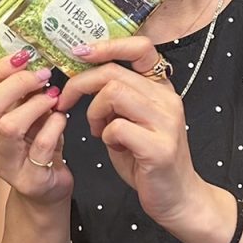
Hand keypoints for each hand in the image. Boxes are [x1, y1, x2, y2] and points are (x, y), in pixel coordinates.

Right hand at [0, 51, 72, 203]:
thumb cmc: (35, 145)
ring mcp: (4, 165)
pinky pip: (40, 146)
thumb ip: (21, 92)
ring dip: (35, 105)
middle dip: (17, 84)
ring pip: (9, 126)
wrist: (45, 189)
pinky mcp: (28, 180)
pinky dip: (54, 126)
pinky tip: (62, 119)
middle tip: (42, 76)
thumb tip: (31, 59)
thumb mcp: (24, 114)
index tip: (22, 57)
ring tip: (53, 97)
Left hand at [57, 35, 204, 229]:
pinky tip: (113, 147)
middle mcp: (167, 99)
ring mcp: (166, 122)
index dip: (109, 45)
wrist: (177, 197)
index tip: (81, 52)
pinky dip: (105, 135)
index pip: (141, 48)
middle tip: (65, 102)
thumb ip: (115, 100)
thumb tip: (82, 79)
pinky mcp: (160, 147)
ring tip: (96, 129)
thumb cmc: (147, 160)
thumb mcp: (131, 121)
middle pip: (114, 72)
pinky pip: (117, 127)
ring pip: (114, 93)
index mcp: (161, 88)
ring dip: (94, 111)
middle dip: (80, 84)